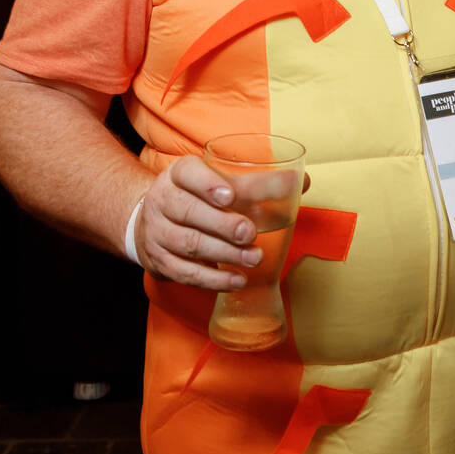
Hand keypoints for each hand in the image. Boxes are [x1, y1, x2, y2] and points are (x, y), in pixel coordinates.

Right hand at [133, 155, 266, 291]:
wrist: (152, 223)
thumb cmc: (197, 199)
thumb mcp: (217, 183)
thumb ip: (257, 184)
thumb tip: (302, 181)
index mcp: (178, 174)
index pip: (188, 173)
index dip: (207, 184)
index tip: (230, 195)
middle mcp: (163, 200)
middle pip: (189, 211)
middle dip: (223, 224)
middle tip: (250, 233)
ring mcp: (158, 232)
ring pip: (189, 244)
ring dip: (225, 253)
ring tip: (254, 258)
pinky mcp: (160, 261)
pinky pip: (186, 273)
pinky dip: (214, 280)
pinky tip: (238, 281)